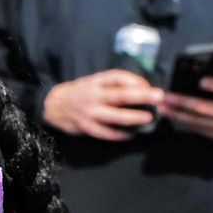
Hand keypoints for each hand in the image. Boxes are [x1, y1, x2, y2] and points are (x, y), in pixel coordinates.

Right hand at [42, 70, 162, 141]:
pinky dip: (120, 135)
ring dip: (133, 117)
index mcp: (95, 82)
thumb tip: (140, 89)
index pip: (118, 77)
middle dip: (141, 96)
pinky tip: (131, 134)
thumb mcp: (92, 82)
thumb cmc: (79, 92)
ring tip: (149, 118)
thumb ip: (111, 84)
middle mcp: (93, 96)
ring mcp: (89, 113)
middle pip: (120, 95)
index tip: (149, 86)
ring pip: (114, 116)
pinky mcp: (86, 128)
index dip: (136, 80)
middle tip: (159, 96)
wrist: (53, 106)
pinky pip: (106, 133)